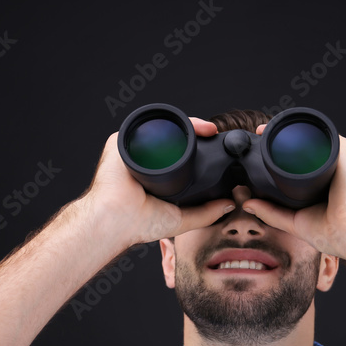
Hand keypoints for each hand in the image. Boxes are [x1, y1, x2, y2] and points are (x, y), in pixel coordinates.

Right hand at [82, 117, 235, 246]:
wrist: (116, 218)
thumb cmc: (139, 223)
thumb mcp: (181, 219)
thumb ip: (206, 213)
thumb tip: (230, 203)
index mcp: (156, 175)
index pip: (181, 154)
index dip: (200, 149)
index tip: (218, 145)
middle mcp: (145, 159)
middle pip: (174, 138)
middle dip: (196, 133)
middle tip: (215, 133)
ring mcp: (133, 149)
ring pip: (163, 129)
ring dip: (186, 125)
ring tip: (207, 129)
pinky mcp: (122, 141)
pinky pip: (146, 125)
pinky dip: (167, 122)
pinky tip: (186, 125)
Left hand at [241, 125, 345, 260]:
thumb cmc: (336, 233)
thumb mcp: (295, 221)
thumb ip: (272, 213)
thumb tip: (247, 203)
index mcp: (325, 179)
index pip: (299, 159)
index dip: (279, 152)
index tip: (258, 147)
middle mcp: (334, 165)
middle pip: (305, 144)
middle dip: (281, 137)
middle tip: (258, 136)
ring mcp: (342, 156)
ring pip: (312, 135)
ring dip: (289, 130)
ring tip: (265, 131)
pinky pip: (324, 132)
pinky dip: (304, 128)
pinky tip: (283, 129)